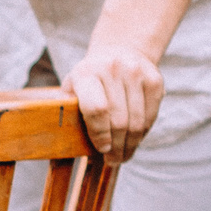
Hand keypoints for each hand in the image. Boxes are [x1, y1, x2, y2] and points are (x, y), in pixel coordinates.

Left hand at [66, 44, 163, 164]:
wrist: (119, 50)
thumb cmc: (89, 79)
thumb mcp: (73, 88)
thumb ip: (68, 112)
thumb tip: (56, 149)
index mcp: (86, 73)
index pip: (96, 109)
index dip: (100, 134)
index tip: (102, 149)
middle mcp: (113, 69)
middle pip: (119, 120)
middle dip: (116, 146)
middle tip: (113, 160)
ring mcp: (136, 73)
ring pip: (137, 121)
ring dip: (131, 144)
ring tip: (124, 155)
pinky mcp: (155, 79)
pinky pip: (151, 115)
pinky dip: (144, 132)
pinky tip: (135, 139)